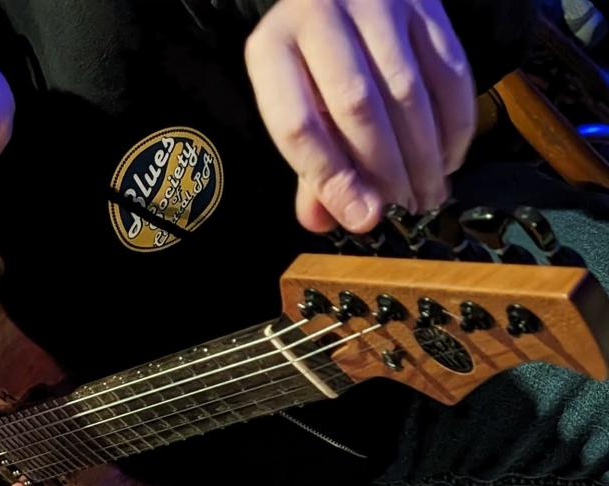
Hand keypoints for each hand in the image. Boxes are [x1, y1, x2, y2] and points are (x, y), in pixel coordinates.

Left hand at [245, 0, 475, 232]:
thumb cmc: (315, 58)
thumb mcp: (297, 98)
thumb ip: (310, 160)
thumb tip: (325, 221)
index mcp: (273, 48)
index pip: (298, 123)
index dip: (331, 177)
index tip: (362, 216)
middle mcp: (320, 15)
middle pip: (357, 107)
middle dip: (385, 171)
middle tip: (403, 209)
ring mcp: (377, 3)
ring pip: (408, 92)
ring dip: (424, 156)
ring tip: (428, 195)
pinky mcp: (425, 4)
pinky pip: (450, 71)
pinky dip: (455, 124)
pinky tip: (448, 159)